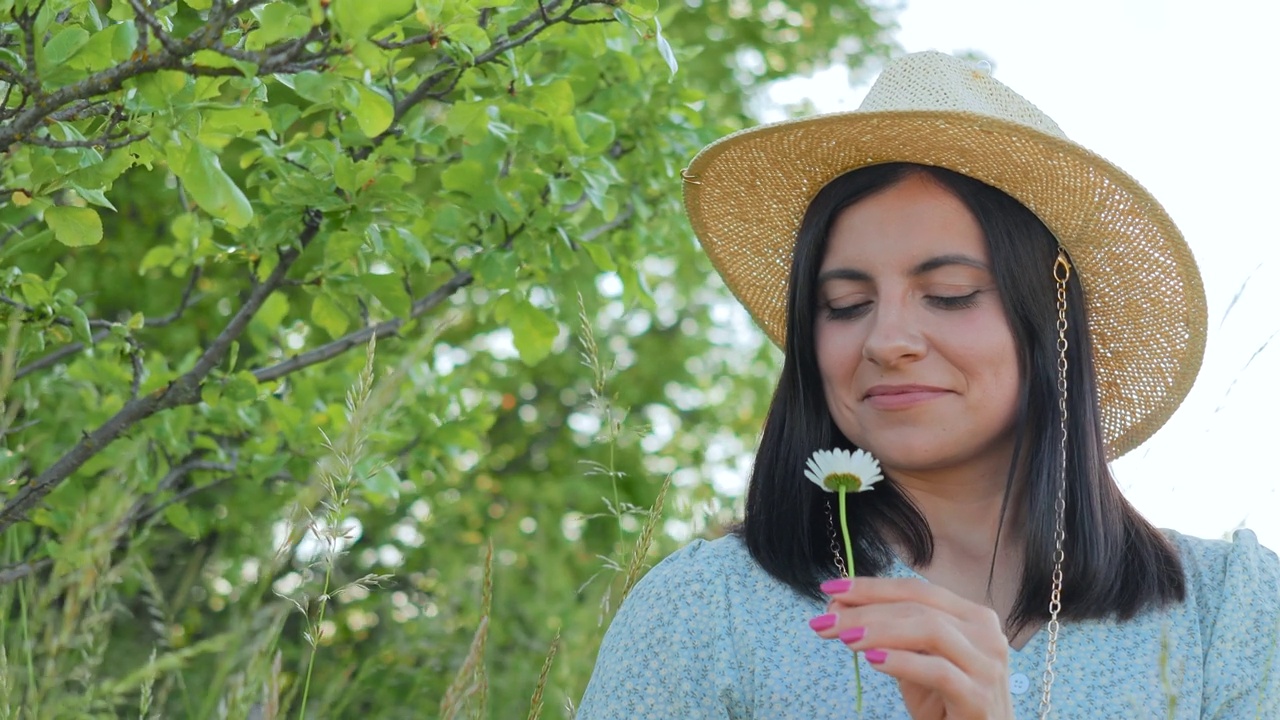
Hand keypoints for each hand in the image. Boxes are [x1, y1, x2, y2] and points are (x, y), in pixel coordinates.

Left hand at [809, 577, 1015, 719]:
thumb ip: (887, 635)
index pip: (917, 590)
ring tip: (844, 637)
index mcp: (973, 617)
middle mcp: (987, 634)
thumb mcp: (914, 662)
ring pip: (929, 630)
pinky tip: (872, 660)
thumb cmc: (945, 703)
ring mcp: (987, 665)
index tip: (831, 590)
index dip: (872, 587)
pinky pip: (937, 671)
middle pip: (919, 607)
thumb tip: (838, 606)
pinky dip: (901, 661)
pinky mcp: (979, 697)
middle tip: (825, 619)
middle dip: (865, 609)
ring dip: (878, 630)